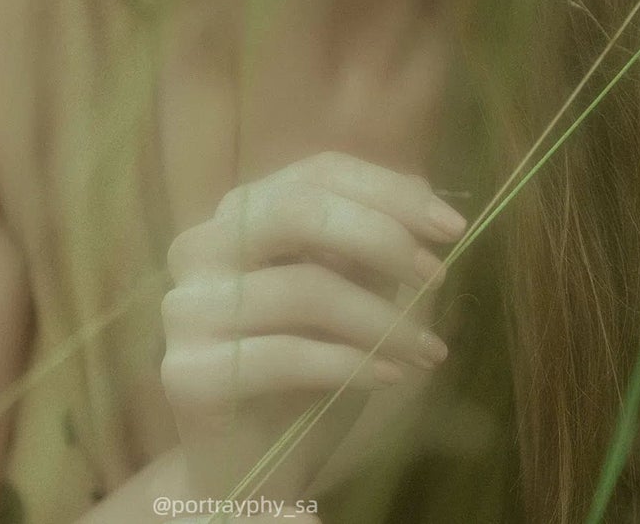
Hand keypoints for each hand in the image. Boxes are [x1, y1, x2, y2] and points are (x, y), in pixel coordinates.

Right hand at [159, 151, 466, 506]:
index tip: (452, 226)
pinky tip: (391, 377)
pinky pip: (287, 354)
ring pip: (302, 287)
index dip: (389, 192)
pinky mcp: (189, 372)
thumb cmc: (306, 369)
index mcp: (239, 213)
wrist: (252, 467)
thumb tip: (421, 191)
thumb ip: (370, 242)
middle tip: (437, 276)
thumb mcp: (348, 292)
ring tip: (426, 350)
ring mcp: (187, 308)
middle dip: (381, 237)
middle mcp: (201, 246)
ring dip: (382, 319)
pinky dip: (352, 363)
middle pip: (297, 210)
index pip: (317, 173)